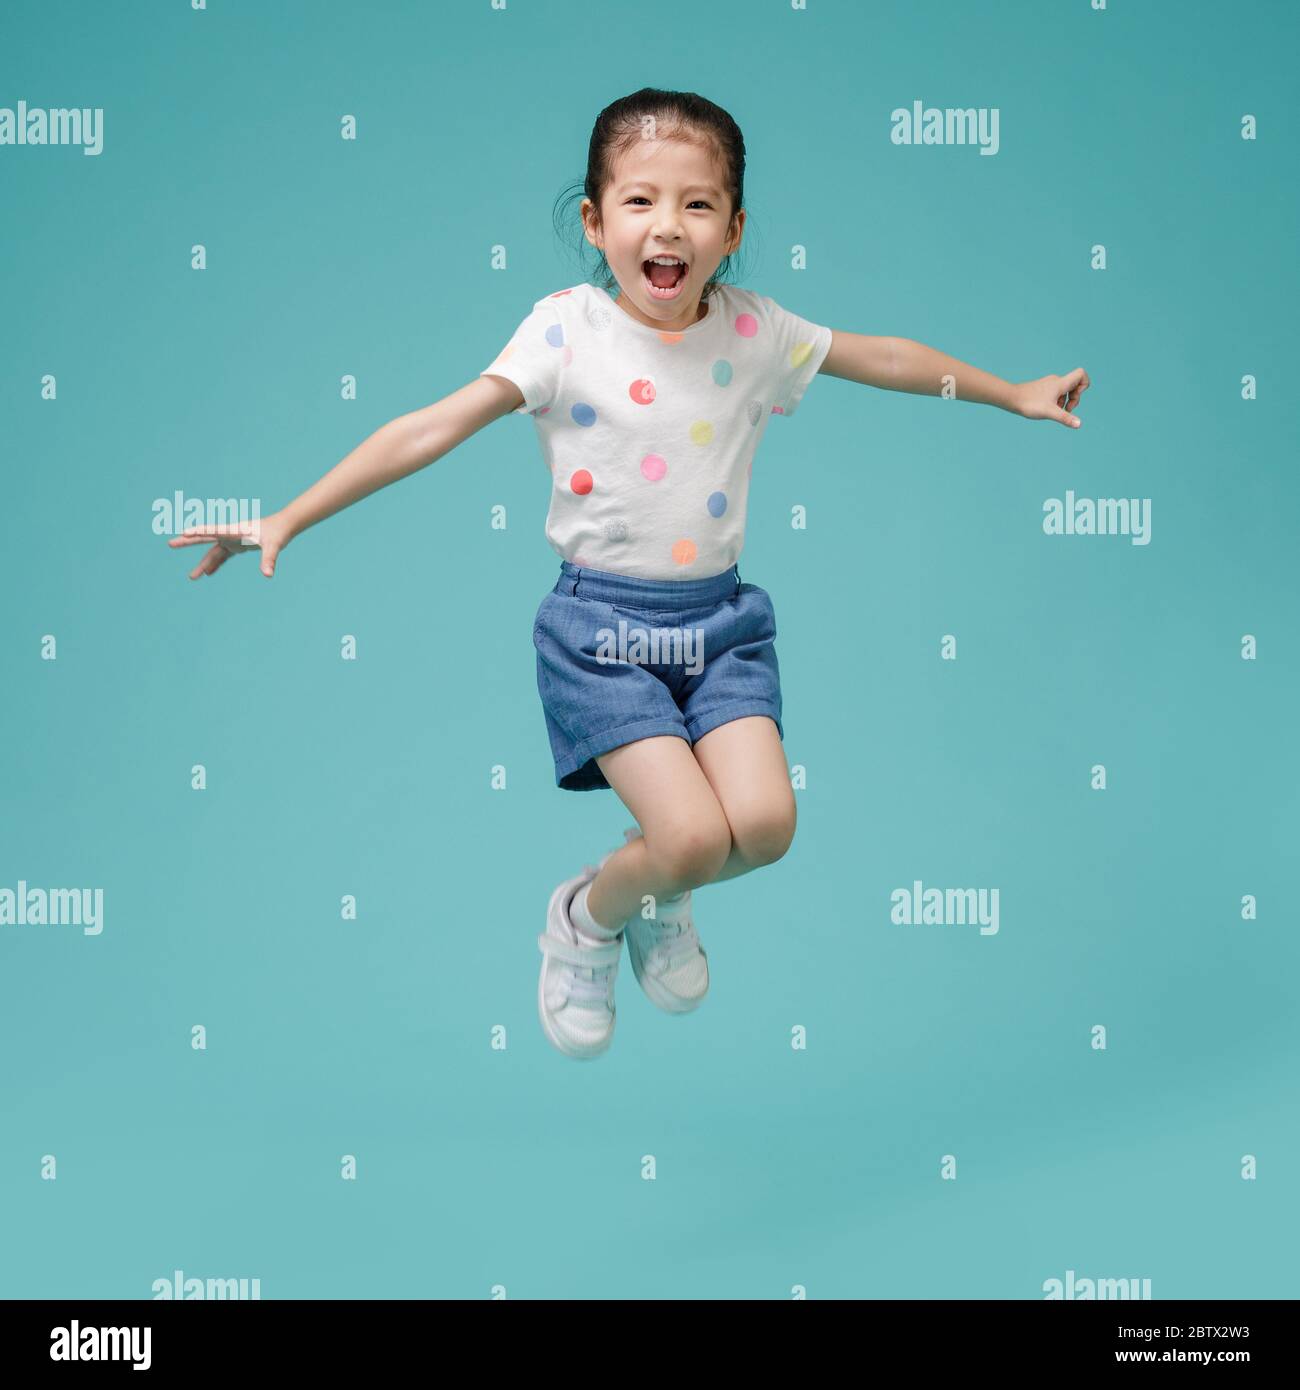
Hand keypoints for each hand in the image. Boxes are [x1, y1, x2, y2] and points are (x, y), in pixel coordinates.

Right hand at [167, 509, 295, 579]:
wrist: (284, 527)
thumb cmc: (278, 533)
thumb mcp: (275, 546)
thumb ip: (269, 559)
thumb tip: (268, 575)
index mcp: (236, 530)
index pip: (214, 530)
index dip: (200, 531)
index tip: (185, 532)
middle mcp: (231, 534)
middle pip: (205, 538)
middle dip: (188, 541)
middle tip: (170, 544)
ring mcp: (232, 540)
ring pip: (213, 552)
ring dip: (203, 564)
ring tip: (192, 577)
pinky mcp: (237, 546)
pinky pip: (223, 557)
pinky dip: (216, 565)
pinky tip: (209, 574)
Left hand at [1014, 368, 1089, 427]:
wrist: (1011, 398)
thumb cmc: (1030, 404)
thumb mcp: (1050, 412)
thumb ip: (1065, 418)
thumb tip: (1079, 424)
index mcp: (1061, 383)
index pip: (1081, 374)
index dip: (1084, 385)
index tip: (1075, 396)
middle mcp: (1056, 381)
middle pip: (1075, 385)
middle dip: (1074, 399)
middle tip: (1066, 410)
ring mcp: (1049, 384)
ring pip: (1064, 390)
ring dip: (1064, 402)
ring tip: (1054, 410)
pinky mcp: (1042, 388)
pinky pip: (1056, 393)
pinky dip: (1056, 401)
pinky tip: (1046, 409)